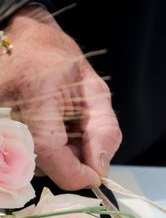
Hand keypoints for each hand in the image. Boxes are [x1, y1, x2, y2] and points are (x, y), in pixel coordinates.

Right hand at [0, 5, 121, 189]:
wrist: (23, 40)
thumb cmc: (61, 63)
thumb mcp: (95, 92)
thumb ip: (104, 131)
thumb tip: (100, 169)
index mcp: (35, 96)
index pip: (50, 153)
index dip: (75, 174)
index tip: (94, 177)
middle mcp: (7, 110)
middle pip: (41, 164)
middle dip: (69, 162)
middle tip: (80, 138)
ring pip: (30, 163)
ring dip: (55, 158)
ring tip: (62, 128)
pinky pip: (20, 155)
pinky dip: (40, 153)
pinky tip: (48, 132)